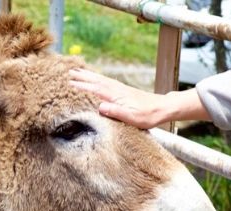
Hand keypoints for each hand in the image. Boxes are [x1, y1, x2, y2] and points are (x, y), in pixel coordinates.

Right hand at [69, 68, 206, 128]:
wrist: (163, 108)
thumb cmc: (148, 116)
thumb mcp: (132, 118)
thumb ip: (116, 111)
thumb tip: (100, 106)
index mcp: (116, 96)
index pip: (95, 89)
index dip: (81, 86)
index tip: (68, 83)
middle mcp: (117, 89)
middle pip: (96, 81)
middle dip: (81, 77)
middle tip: (67, 72)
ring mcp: (120, 89)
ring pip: (100, 79)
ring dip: (87, 75)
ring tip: (76, 71)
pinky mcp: (123, 90)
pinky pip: (105, 81)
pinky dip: (96, 78)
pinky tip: (94, 78)